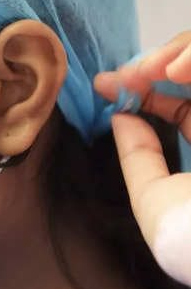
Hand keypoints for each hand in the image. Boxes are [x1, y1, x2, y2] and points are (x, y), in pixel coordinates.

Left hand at [94, 31, 190, 286]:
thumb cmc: (186, 234)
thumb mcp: (153, 199)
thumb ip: (138, 157)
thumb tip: (120, 118)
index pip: (181, 105)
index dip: (144, 89)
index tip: (106, 84)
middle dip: (159, 64)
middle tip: (131, 74)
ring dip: (181, 54)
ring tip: (157, 70)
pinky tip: (176, 71)